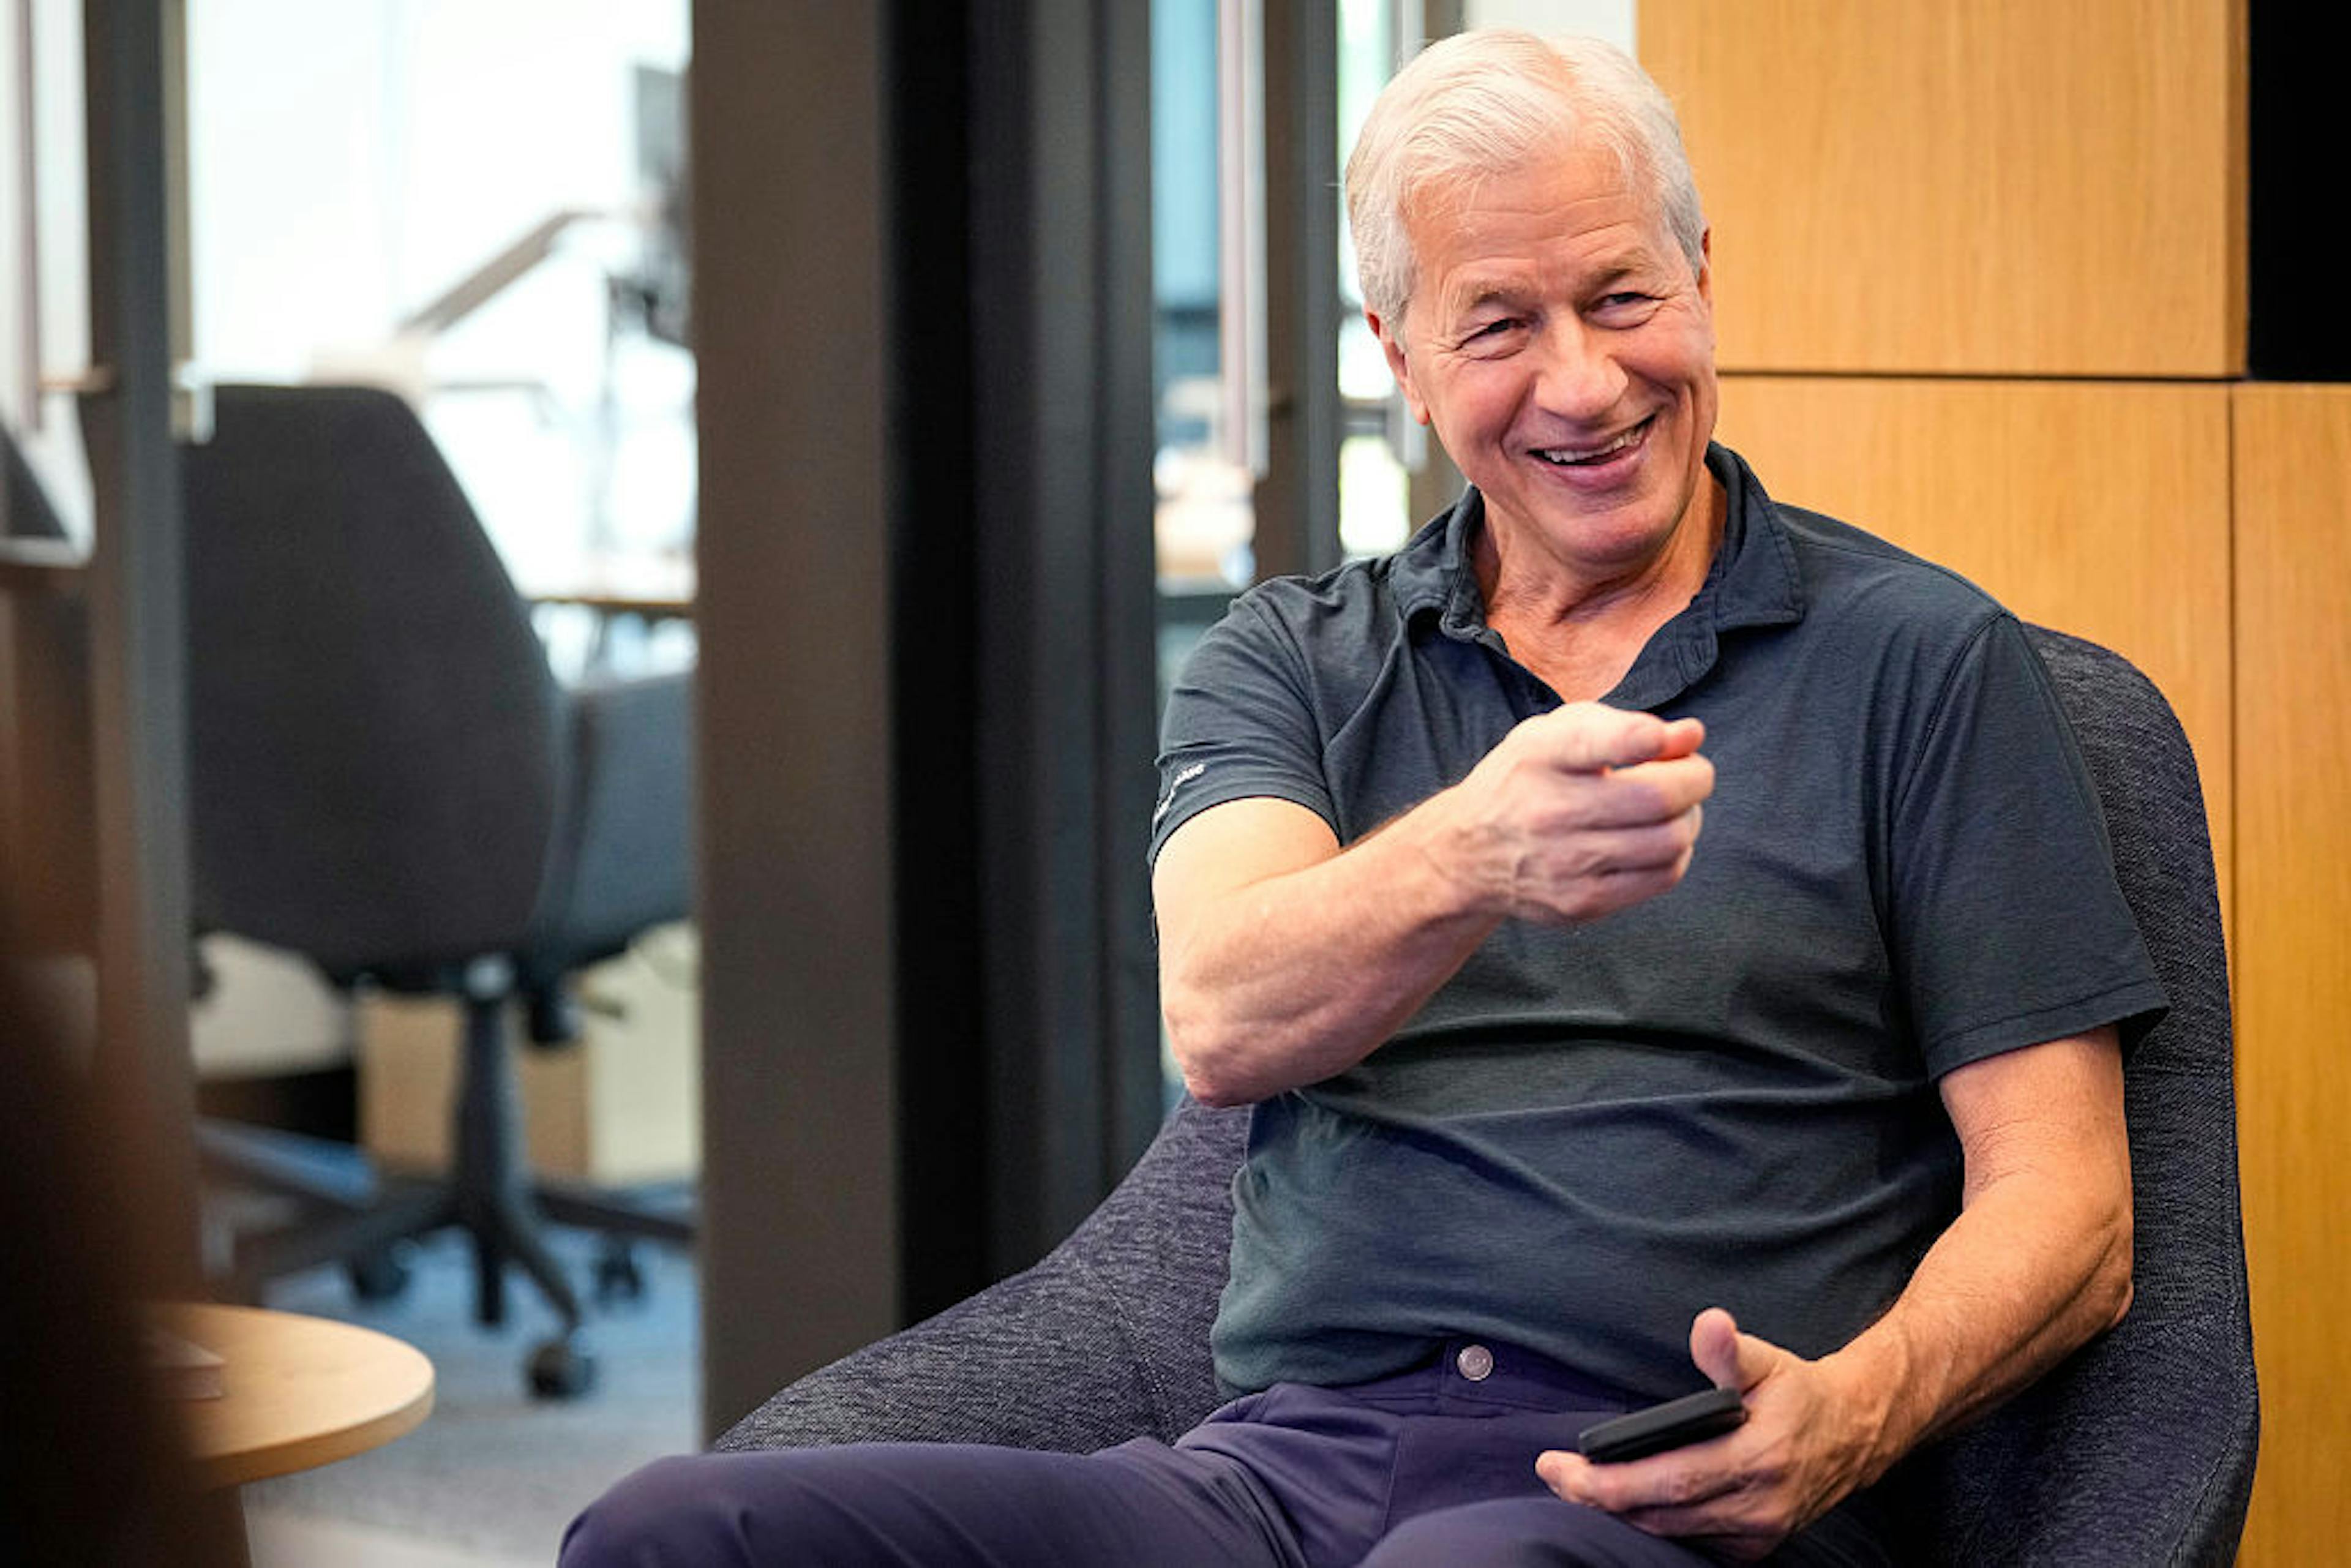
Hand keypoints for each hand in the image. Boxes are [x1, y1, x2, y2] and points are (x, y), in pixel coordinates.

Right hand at [1434, 703, 1711, 925]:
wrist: (1470, 853)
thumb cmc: (1527, 779)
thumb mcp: (1555, 733)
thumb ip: (1623, 725)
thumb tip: (1691, 737)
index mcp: (1538, 756)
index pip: (1594, 744)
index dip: (1645, 739)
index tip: (1678, 738)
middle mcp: (1547, 810)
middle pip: (1656, 798)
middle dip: (1695, 779)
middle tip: (1694, 773)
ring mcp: (1564, 863)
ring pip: (1670, 841)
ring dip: (1690, 818)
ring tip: (1677, 808)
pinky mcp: (1580, 902)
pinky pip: (1663, 877)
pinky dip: (1676, 853)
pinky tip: (1659, 840)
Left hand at [1534, 1309, 1884, 1561]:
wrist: (1853, 1435)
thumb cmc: (1798, 1393)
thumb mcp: (1768, 1360)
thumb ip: (1730, 1349)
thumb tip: (1708, 1324)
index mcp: (1759, 1458)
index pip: (1670, 1480)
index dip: (1609, 1481)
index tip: (1559, 1464)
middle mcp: (1760, 1505)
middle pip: (1661, 1514)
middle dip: (1598, 1498)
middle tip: (1554, 1473)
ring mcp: (1760, 1533)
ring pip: (1672, 1533)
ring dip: (1621, 1513)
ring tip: (1578, 1484)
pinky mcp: (1756, 1547)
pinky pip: (1692, 1542)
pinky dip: (1655, 1524)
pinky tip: (1624, 1502)